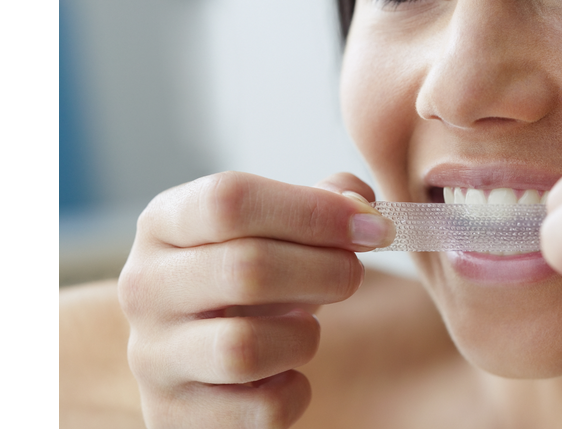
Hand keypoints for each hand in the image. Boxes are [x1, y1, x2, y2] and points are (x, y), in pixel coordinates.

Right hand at [118, 171, 393, 427]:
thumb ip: (320, 203)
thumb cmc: (243, 283)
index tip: (371, 227)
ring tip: (306, 327)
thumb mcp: (271, 230)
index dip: (313, 211)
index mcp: (164, 224)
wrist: (196, 358)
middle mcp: (144, 287)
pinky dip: (294, 391)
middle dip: (325, 270)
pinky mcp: (174, 416)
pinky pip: (261, 409)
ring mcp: (153, 357)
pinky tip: (286, 372)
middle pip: (246, 269)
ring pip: (247, 347)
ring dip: (303, 336)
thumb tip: (362, 205)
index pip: (229, 201)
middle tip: (354, 274)